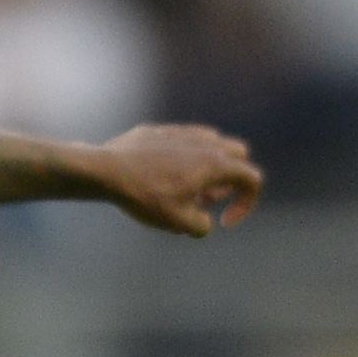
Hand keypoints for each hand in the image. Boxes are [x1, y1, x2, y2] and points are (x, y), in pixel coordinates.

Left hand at [92, 123, 261, 236]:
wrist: (106, 170)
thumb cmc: (144, 196)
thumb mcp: (177, 222)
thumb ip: (201, 226)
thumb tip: (204, 222)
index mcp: (216, 163)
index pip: (252, 179)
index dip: (246, 204)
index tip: (224, 221)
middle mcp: (206, 142)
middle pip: (237, 156)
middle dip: (229, 180)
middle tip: (205, 200)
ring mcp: (184, 132)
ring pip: (212, 144)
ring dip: (207, 167)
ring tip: (183, 189)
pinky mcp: (162, 131)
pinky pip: (185, 141)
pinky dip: (185, 157)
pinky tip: (162, 174)